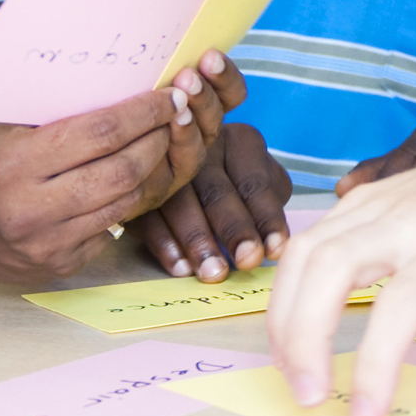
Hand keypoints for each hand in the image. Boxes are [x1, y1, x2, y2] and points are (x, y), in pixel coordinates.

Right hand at [0, 86, 198, 286]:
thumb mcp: (0, 125)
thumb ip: (51, 107)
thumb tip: (118, 75)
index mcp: (14, 163)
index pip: (100, 132)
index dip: (142, 112)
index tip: (168, 95)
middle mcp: (31, 208)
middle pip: (121, 170)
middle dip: (156, 140)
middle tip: (174, 117)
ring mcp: (47, 243)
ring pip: (124, 202)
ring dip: (151, 170)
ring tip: (161, 143)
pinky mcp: (60, 265)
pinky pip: (111, 229)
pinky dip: (126, 202)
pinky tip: (134, 179)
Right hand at [136, 119, 292, 281]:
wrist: (194, 173)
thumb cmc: (240, 185)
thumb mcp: (263, 186)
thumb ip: (267, 209)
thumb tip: (272, 248)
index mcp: (240, 142)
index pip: (255, 184)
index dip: (266, 219)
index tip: (275, 250)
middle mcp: (201, 148)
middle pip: (217, 192)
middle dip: (234, 230)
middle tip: (247, 261)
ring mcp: (165, 166)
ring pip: (180, 205)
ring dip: (198, 241)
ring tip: (214, 273)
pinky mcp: (140, 191)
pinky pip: (150, 219)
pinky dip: (166, 246)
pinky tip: (182, 269)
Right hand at [268, 101, 415, 415]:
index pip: (405, 300)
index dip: (376, 360)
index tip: (366, 412)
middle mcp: (412, 215)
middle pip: (332, 267)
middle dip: (305, 335)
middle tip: (310, 397)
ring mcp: (380, 203)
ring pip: (307, 251)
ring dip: (287, 314)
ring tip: (295, 374)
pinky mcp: (362, 201)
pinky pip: (309, 242)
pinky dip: (290, 287)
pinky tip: (295, 330)